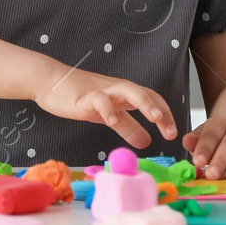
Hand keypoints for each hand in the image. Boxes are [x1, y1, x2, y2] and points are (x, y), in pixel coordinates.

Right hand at [34, 65, 177, 149]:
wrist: (52, 82)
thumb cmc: (81, 97)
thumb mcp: (109, 115)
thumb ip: (128, 127)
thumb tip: (147, 142)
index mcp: (125, 95)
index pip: (152, 99)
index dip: (165, 114)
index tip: (173, 133)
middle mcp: (118, 90)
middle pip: (145, 93)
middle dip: (161, 110)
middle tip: (171, 131)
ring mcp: (102, 91)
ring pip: (128, 90)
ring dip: (144, 103)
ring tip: (154, 118)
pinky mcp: (84, 96)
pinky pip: (99, 99)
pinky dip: (107, 109)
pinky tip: (112, 121)